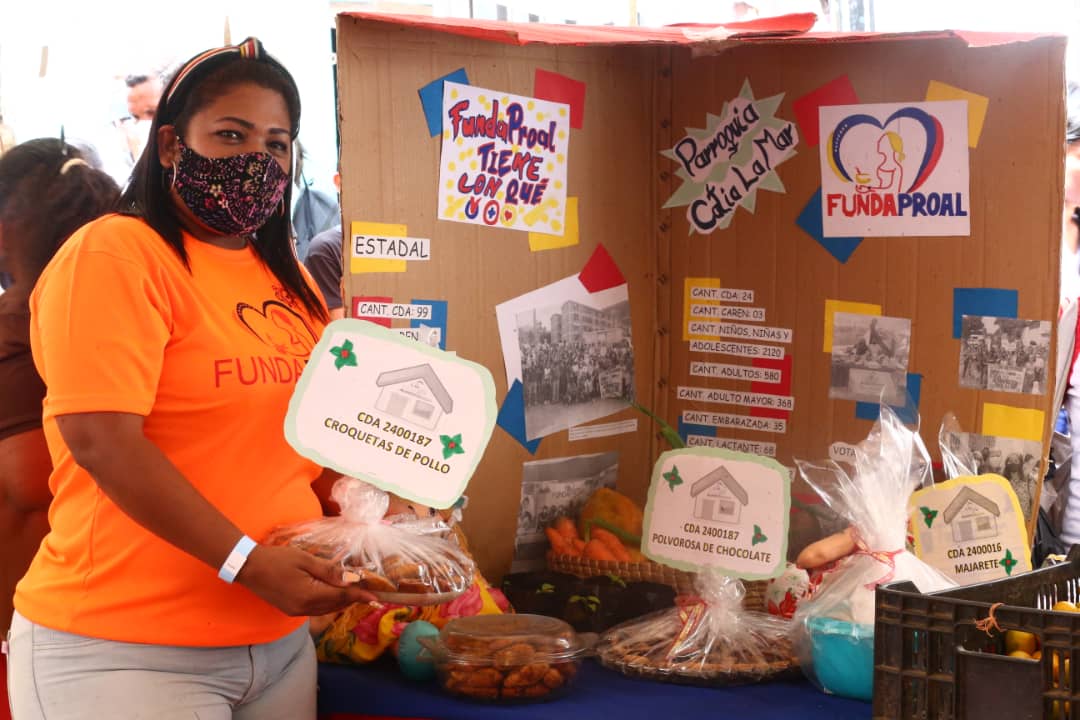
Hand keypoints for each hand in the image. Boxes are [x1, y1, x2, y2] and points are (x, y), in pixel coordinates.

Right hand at [235, 544, 376, 615]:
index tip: (375, 597)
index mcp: (309, 595)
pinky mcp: (291, 610)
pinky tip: (333, 595)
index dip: (359, 595)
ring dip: (341, 602)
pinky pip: (316, 610)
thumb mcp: (305, 560)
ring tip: (355, 593)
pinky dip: (328, 604)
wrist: (249, 568)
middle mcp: (304, 608)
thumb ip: (328, 572)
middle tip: (368, 592)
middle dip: (352, 599)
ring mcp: (296, 611)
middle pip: (335, 605)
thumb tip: (350, 580)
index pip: (341, 597)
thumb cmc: (277, 559)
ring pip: (326, 609)